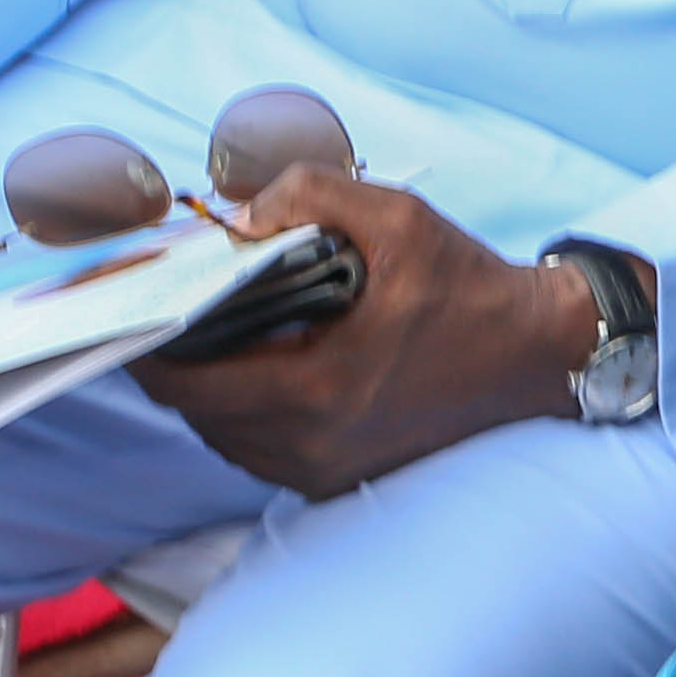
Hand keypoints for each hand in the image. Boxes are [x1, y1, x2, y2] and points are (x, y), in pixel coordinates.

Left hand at [125, 166, 599, 497]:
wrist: (538, 356)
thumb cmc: (470, 289)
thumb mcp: (399, 219)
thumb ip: (310, 196)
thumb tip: (235, 216)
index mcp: (317, 388)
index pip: (186, 383)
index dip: (146, 342)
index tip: (137, 302)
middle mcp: (311, 445)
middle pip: (194, 409)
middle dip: (177, 357)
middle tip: (176, 306)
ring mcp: (322, 470)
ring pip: (220, 433)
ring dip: (208, 385)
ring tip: (214, 332)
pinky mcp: (335, 480)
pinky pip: (255, 448)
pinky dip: (242, 408)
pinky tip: (261, 364)